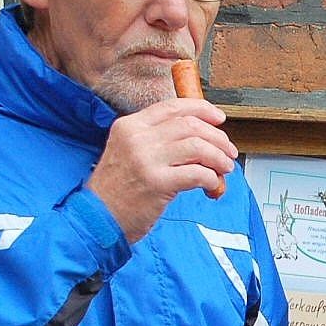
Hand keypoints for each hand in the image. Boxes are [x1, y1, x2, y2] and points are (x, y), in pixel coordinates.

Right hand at [86, 98, 236, 240]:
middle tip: (228, 151)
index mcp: (129, 126)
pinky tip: (211, 185)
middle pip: (190, 125)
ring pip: (198, 146)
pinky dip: (212, 178)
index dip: (202, 110)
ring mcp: (146, 160)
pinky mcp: (158, 183)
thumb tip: (199, 135)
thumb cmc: (117, 189)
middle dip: (217, 137)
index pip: (173, 107)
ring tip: (224, 168)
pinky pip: (198, 173)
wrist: (97, 218)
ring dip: (219, 157)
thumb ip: (156, 139)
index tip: (219, 118)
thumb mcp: (128, 152)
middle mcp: (137, 138)